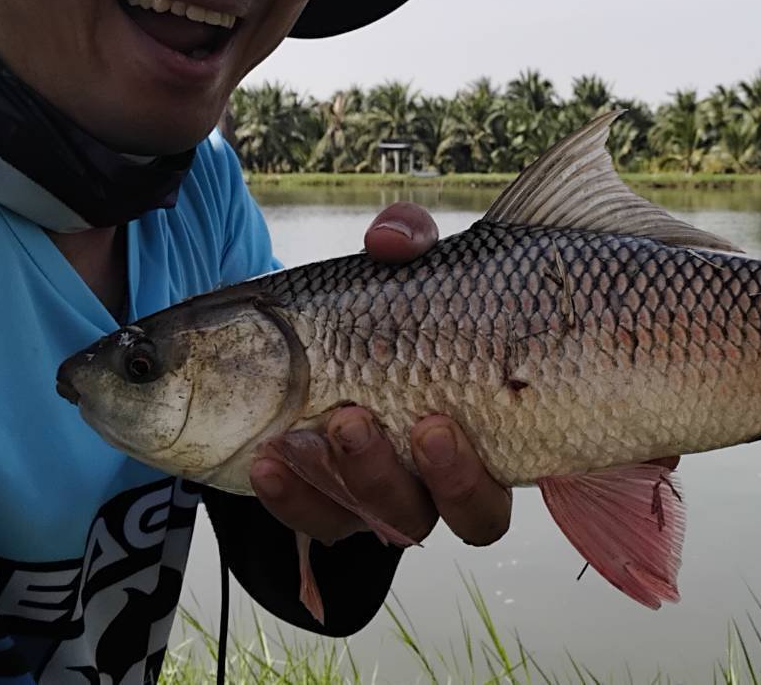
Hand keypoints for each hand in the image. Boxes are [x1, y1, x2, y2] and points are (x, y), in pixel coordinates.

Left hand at [250, 201, 513, 546]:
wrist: (324, 334)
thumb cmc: (393, 301)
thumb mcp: (407, 261)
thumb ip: (410, 239)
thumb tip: (390, 241)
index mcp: (485, 436)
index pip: (494, 490)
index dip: (467, 477)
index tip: (432, 422)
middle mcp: (443, 482)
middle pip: (436, 516)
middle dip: (392, 475)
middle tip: (355, 420)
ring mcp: (387, 496)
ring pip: (380, 520)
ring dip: (343, 482)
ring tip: (305, 434)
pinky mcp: (332, 502)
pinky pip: (317, 520)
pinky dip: (292, 498)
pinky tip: (265, 461)